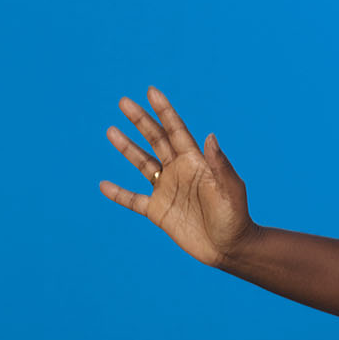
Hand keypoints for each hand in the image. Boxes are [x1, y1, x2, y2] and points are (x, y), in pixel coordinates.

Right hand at [98, 85, 257, 268]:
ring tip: (111, 130)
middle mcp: (178, 170)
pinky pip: (133, 200)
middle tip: (123, 102)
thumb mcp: (230, 189)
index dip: (164, 111)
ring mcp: (167, 190)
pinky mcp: (158, 211)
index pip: (176, 131)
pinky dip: (118, 194)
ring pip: (142, 164)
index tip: (151, 91)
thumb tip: (210, 136)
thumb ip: (219, 164)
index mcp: (195, 161)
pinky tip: (103, 185)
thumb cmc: (235, 216)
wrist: (229, 247)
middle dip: (140, 121)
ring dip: (127, 148)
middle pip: (155, 140)